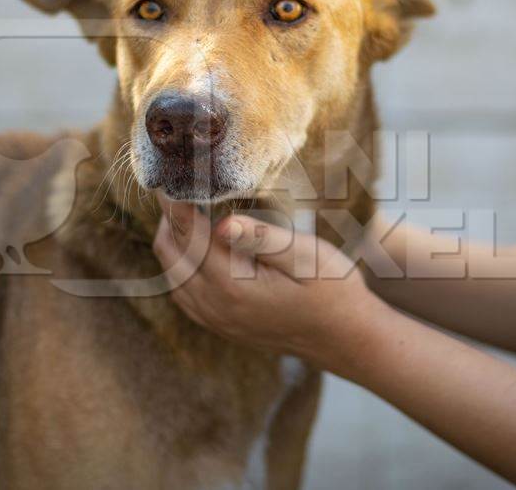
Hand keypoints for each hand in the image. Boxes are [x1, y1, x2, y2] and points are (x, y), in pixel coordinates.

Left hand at [152, 193, 384, 370]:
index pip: (190, 235)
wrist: (346, 338)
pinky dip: (181, 267)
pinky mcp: (221, 326)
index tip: (169, 176)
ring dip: (173, 243)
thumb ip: (261, 239)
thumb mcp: (304, 255)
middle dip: (170, 220)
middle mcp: (215, 306)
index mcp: (232, 285)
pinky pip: (184, 295)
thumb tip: (222, 224)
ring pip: (172, 276)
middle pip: (171, 255)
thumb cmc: (332, 288)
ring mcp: (216, 320)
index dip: (176, 203)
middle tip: (178, 188)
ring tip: (184, 213)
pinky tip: (195, 250)